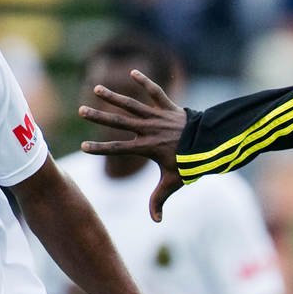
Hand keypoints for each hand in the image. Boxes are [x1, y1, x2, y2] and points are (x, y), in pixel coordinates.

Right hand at [78, 70, 186, 221]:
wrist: (211, 145)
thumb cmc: (190, 164)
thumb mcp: (174, 182)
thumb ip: (160, 199)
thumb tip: (156, 222)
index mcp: (147, 148)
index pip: (118, 149)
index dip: (100, 149)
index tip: (83, 147)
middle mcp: (149, 130)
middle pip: (120, 123)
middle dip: (99, 117)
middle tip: (81, 110)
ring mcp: (158, 117)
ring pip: (132, 105)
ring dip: (114, 97)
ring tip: (97, 88)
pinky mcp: (169, 107)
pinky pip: (155, 92)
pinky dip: (145, 82)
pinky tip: (132, 71)